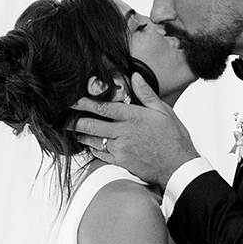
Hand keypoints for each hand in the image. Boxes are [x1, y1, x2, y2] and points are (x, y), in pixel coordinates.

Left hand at [71, 72, 197, 191]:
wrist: (178, 167)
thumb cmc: (173, 138)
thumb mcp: (163, 111)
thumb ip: (146, 93)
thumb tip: (134, 76)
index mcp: (134, 117)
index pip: (103, 107)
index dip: (85, 102)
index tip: (73, 98)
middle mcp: (124, 133)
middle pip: (92, 125)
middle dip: (76, 120)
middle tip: (64, 116)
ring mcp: (121, 149)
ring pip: (93, 140)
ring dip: (81, 134)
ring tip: (72, 129)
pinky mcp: (121, 162)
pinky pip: (100, 155)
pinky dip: (92, 148)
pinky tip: (88, 144)